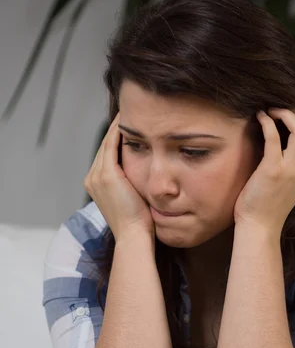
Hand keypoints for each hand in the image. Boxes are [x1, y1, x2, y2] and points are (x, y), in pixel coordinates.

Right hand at [84, 112, 153, 241]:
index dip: (119, 139)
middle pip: (106, 146)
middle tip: (133, 112)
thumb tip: (148, 173)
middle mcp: (92, 178)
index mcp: (97, 185)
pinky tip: (130, 119)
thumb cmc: (140, 224)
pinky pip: (112, 144)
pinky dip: (120, 130)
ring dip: (119, 126)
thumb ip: (134, 184)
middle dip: (119, 129)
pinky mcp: (107, 174)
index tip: (133, 126)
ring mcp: (97, 175)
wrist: (134, 236)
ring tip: (132, 111)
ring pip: (108, 142)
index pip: (108, 155)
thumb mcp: (134, 199)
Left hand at [233, 108, 294, 234]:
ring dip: (283, 113)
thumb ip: (293, 163)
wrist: (260, 227)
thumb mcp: (290, 182)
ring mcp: (291, 168)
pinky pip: (273, 136)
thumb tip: (282, 139)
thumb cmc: (268, 205)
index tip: (286, 113)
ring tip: (269, 110)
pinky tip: (259, 118)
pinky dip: (266, 121)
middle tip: (278, 108)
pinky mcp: (273, 169)